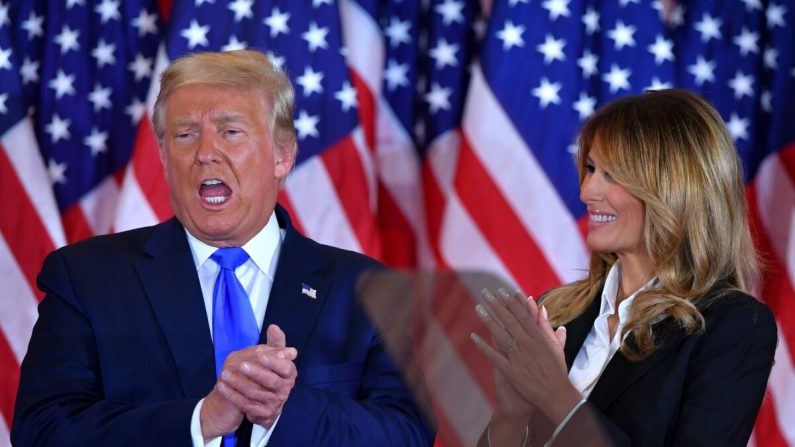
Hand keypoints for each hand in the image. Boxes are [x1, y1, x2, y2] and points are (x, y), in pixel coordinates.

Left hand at [201, 324, 297, 438]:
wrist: (261, 400)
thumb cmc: (267, 372)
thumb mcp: (272, 356)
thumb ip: (275, 342)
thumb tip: (274, 327)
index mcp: (289, 374)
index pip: (286, 368)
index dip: (274, 362)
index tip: (261, 356)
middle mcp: (285, 389)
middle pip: (271, 381)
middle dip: (255, 372)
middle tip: (240, 365)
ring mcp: (275, 403)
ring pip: (256, 393)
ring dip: (239, 384)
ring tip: (224, 374)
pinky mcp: (264, 414)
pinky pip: (246, 405)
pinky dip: (232, 396)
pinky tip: (222, 386)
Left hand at [471, 289, 580, 425]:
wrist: (556, 396)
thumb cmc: (557, 371)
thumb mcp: (556, 347)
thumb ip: (547, 327)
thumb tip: (542, 308)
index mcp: (538, 338)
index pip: (522, 315)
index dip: (511, 302)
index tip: (501, 291)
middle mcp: (527, 345)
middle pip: (509, 321)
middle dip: (496, 305)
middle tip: (485, 292)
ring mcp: (518, 358)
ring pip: (500, 335)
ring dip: (488, 320)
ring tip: (478, 307)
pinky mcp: (511, 371)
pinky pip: (494, 356)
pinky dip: (483, 346)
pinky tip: (473, 336)